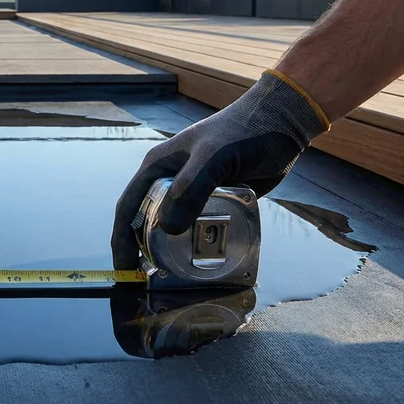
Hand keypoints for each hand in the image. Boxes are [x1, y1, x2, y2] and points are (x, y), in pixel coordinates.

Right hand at [112, 69, 330, 269]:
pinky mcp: (216, 198)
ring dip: (170, 249)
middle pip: (147, 219)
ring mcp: (194, 190)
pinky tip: (202, 260)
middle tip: (147, 279)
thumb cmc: (243, 132)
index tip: (123, 267)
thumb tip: (167, 229)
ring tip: (172, 276)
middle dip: (143, 249)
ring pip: (174, 225)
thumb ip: (191, 189)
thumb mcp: (213, 158)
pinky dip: (196, 243)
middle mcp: (170, 179)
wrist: (281, 124)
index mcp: (158, 166)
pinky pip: (199, 225)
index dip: (122, 238)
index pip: (129, 206)